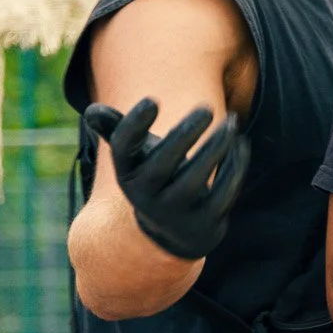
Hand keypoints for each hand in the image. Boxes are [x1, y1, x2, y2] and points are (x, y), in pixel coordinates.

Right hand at [84, 98, 248, 260]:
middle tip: (207, 108)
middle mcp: (146, 197)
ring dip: (216, 148)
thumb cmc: (156, 177)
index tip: (152, 100)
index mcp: (128, 175)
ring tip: (231, 122)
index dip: (134, 125)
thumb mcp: (137, 158)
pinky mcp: (204, 223)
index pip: (123, 149)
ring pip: (195, 180)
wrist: (174, 232)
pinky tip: (240, 143)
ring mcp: (175, 213)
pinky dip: (234, 167)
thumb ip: (117, 131)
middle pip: (162, 164)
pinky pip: (222, 193)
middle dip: (184, 134)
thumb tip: (92, 110)